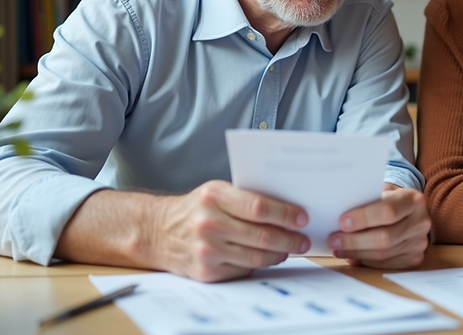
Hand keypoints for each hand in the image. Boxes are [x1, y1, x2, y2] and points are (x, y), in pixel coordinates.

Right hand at [151, 180, 310, 281]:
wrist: (159, 232)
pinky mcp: (206, 271)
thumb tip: (287, 207)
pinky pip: (244, 269)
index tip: (302, 218)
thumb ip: (246, 197)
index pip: (258, 207)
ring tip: (290, 249)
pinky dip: (261, 263)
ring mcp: (207, 250)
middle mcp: (208, 224)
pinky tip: (269, 257)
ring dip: (280, 254)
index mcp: (213, 197)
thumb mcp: (216, 191)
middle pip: (262, 235)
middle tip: (303, 240)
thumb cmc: (196, 208)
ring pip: (257, 256)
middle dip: (290, 239)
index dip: (285, 214)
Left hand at [328, 184, 430, 268]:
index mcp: (413, 200)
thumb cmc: (387, 200)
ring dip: (356, 253)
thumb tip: (338, 219)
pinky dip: (365, 261)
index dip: (364, 218)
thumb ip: (366, 201)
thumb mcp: (381, 193)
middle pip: (385, 237)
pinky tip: (352, 256)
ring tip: (338, 249)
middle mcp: (421, 222)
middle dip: (355, 240)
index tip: (342, 222)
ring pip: (383, 254)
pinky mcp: (414, 259)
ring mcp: (419, 243)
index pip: (388, 211)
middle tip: (334, 240)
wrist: (408, 212)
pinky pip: (385, 265)